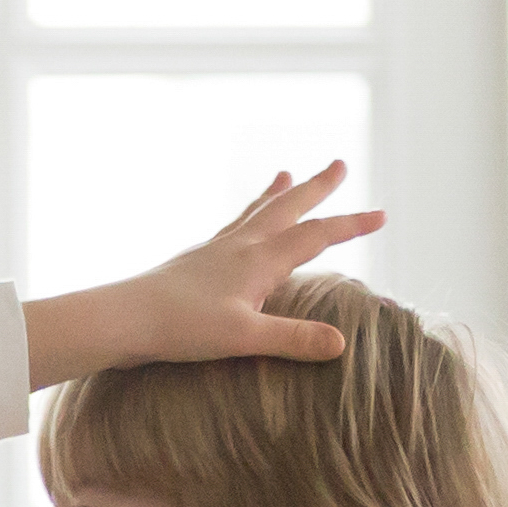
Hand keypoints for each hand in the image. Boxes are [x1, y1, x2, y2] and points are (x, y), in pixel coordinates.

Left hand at [22, 161, 388, 386]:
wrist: (125, 318)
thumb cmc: (182, 328)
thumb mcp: (245, 338)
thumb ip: (293, 338)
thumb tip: (342, 343)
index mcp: (259, 259)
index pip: (317, 235)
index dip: (351, 224)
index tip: (382, 214)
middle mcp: (240, 245)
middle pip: (287, 207)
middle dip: (317, 187)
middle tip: (339, 164)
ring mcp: (216, 249)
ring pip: (256, 211)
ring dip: (277, 193)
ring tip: (286, 172)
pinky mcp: (196, 259)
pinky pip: (230, 227)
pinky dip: (245, 215)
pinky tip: (240, 223)